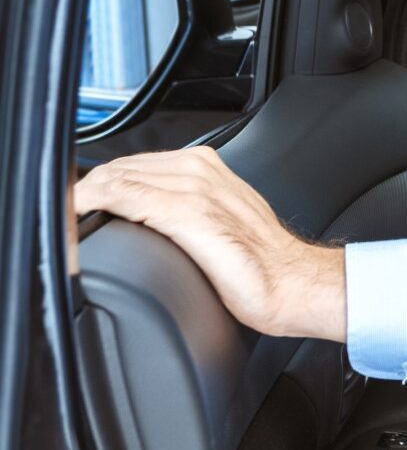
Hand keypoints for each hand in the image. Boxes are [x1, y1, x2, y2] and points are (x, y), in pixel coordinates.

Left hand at [74, 146, 346, 341]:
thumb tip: (147, 223)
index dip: (99, 186)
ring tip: (69, 223)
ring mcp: (195, 187)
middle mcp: (200, 170)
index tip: (80, 211)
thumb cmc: (263, 265)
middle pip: (118, 168)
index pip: (131, 165)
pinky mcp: (189, 212)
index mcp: (207, 168)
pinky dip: (94, 206)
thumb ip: (185, 210)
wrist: (294, 284)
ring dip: (84, 198)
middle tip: (69, 221)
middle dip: (86, 191)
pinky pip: (124, 196)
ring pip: (116, 177)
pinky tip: (82, 221)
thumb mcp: (220, 224)